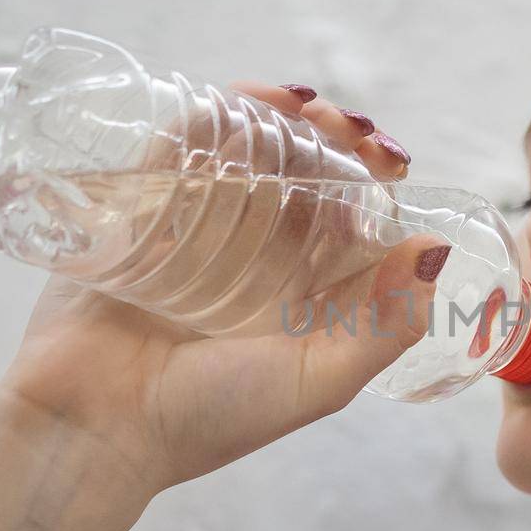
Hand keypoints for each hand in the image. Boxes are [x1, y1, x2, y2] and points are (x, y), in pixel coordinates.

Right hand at [0, 82, 440, 499]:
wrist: (95, 429)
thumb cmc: (209, 416)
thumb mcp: (319, 382)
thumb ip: (385, 326)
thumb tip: (436, 250)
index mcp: (300, 294)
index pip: (349, 215)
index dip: (375, 179)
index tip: (392, 156)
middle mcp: (252, 258)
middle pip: (303, 173)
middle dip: (334, 138)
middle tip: (348, 126)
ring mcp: (194, 229)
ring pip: (248, 150)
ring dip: (281, 115)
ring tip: (304, 106)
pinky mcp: (138, 208)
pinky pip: (180, 145)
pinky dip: (216, 112)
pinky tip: (245, 100)